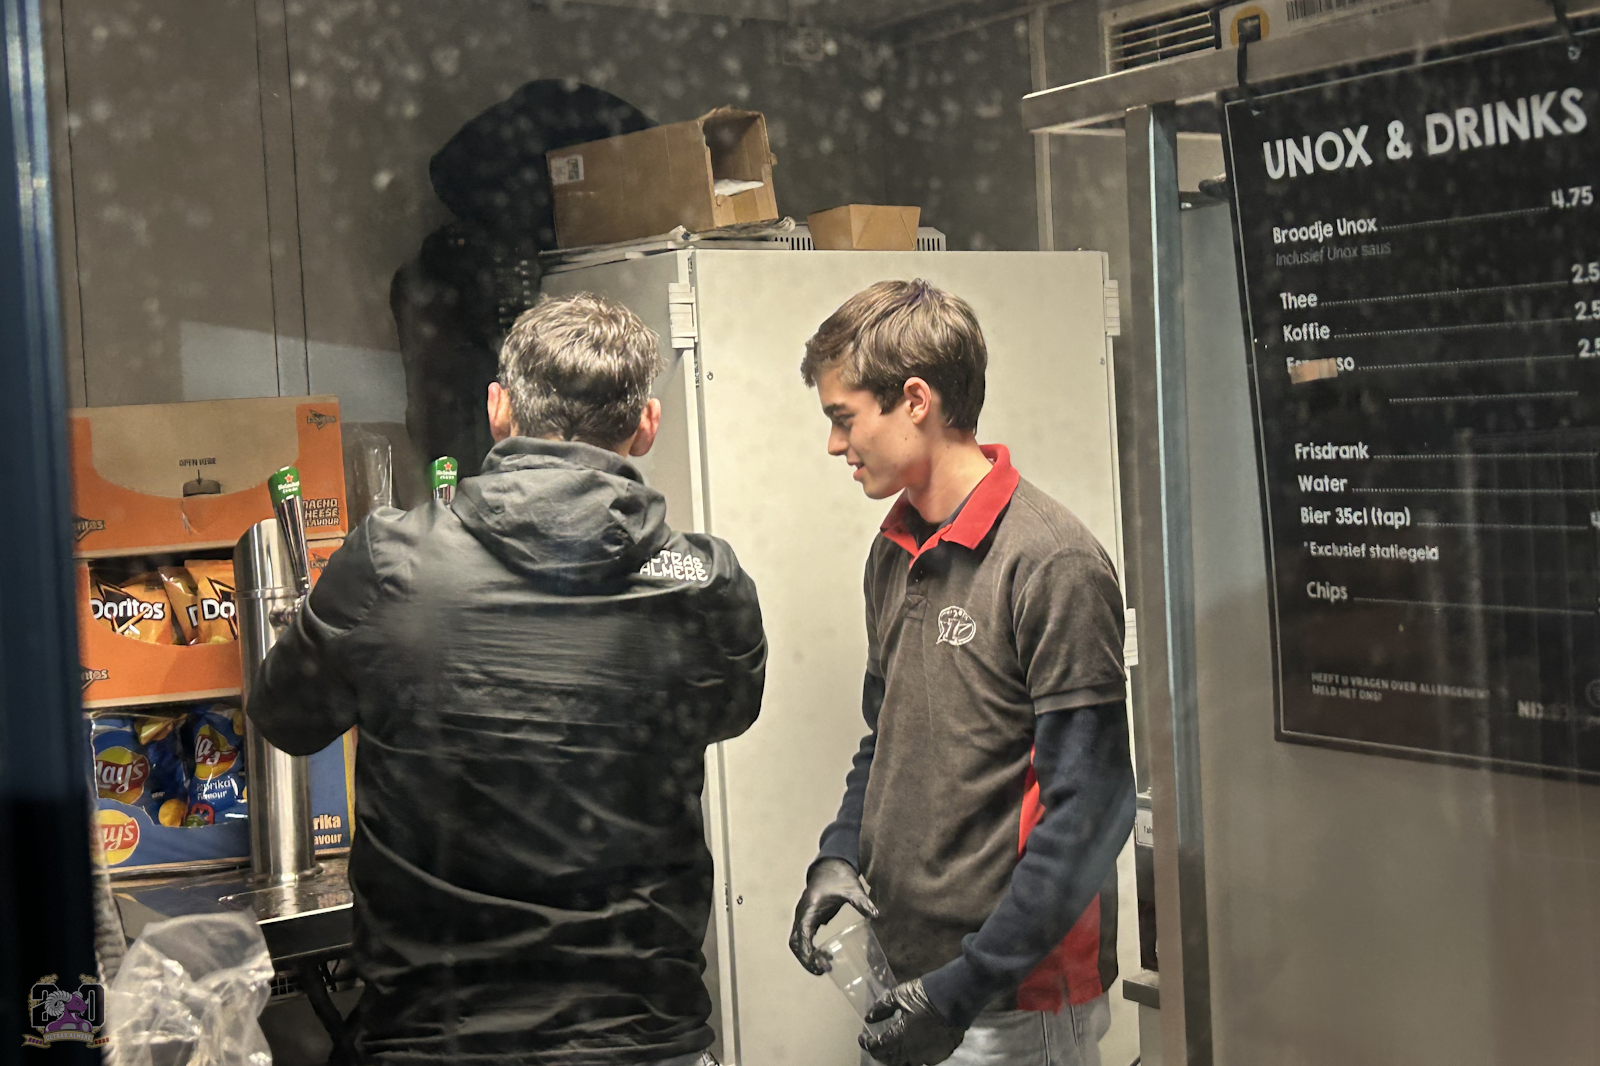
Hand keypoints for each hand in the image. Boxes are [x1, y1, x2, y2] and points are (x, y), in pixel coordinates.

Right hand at [788, 857, 878, 974]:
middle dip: (805, 959)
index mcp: (809, 908)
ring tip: (826, 966)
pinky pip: (803, 937)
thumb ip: (862, 902)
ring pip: (796, 941)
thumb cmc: (840, 877)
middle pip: (795, 943)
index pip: (801, 935)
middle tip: (823, 970)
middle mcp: (802, 913)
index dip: (807, 954)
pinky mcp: (807, 918)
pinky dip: (810, 949)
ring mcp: (802, 916)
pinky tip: (827, 954)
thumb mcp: (852, 889)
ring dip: (807, 956)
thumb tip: (876, 914)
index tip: (820, 966)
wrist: (831, 866)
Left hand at [860, 979, 965, 1065]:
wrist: (957, 996)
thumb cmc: (926, 994)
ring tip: (894, 1046)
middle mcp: (912, 1052)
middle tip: (877, 1043)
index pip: (877, 1049)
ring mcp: (928, 1056)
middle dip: (881, 1053)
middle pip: (890, 1061)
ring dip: (897, 1057)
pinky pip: (924, 1060)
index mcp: (900, 1038)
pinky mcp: (941, 1054)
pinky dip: (915, 1055)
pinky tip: (914, 1044)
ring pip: (907, 1064)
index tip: (863, 1037)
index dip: (867, 1044)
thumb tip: (869, 1018)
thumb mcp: (899, 995)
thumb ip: (882, 1008)